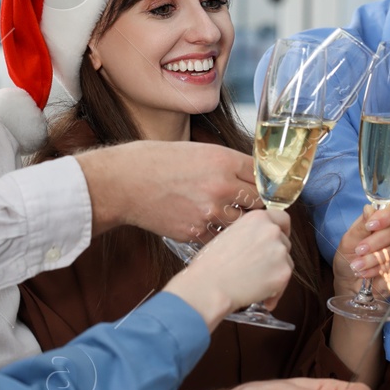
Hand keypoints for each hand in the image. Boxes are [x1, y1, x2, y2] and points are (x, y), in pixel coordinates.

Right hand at [80, 141, 259, 240]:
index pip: (262, 176)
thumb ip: (225, 163)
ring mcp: (209, 212)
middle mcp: (221, 186)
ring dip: (240, 223)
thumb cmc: (154, 162)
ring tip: (232, 220)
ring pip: (242, 224)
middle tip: (255, 208)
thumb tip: (247, 175)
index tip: (266, 189)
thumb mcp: (196, 151)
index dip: (265, 183)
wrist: (123, 182)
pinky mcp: (195, 232)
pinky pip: (219, 238)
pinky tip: (209, 226)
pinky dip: (218, 234)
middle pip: (259, 202)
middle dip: (258, 205)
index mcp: (223, 161)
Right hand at [164, 210, 291, 329]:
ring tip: (254, 284)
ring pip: (286, 263)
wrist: (208, 286)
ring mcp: (280, 252)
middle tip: (259, 268)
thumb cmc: (210, 264)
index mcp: (257, 218)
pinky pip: (284, 283)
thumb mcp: (229, 235)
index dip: (282, 230)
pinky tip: (259, 296)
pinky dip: (275, 291)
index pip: (282, 218)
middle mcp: (272, 231)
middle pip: (285, 243)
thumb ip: (250, 234)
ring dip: (275, 273)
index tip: (280, 239)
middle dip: (275, 255)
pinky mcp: (283, 273)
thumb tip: (261, 243)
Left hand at [332, 201, 389, 299]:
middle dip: (376, 241)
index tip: (370, 226)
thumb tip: (369, 209)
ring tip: (358, 266)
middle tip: (359, 250)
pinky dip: (380, 269)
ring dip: (374, 258)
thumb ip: (361, 226)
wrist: (350, 282)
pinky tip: (367, 273)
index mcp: (385, 218)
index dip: (385, 216)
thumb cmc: (350, 257)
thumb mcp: (349, 240)